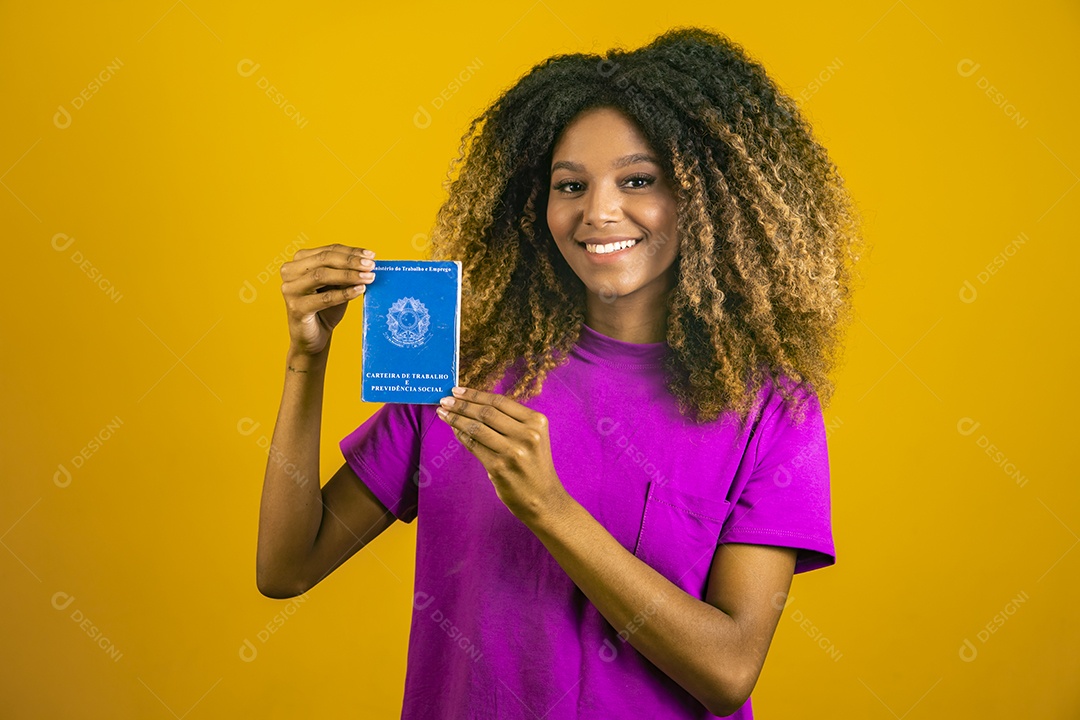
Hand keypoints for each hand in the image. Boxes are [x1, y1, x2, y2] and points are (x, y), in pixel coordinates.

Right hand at [279, 244, 376, 355]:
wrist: (314, 337)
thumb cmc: (325, 309)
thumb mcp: (336, 286)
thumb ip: (345, 273)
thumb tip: (367, 262)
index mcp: (298, 262)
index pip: (328, 251)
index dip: (350, 251)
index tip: (371, 255)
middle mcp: (290, 272)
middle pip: (324, 259)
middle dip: (350, 261)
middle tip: (371, 265)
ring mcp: (290, 290)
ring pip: (322, 276)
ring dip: (349, 275)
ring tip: (368, 277)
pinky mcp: (296, 308)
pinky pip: (324, 298)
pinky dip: (344, 293)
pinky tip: (359, 290)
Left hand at [436, 386, 568, 522]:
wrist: (544, 499)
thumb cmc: (535, 466)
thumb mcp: (533, 438)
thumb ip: (512, 422)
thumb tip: (475, 405)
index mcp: (537, 422)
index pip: (500, 401)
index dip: (476, 394)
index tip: (458, 390)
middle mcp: (527, 434)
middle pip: (486, 412)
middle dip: (462, 404)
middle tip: (445, 400)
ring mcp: (513, 451)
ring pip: (477, 427)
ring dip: (456, 418)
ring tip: (443, 413)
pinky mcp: (499, 467)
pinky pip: (474, 445)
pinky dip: (461, 436)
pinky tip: (454, 430)